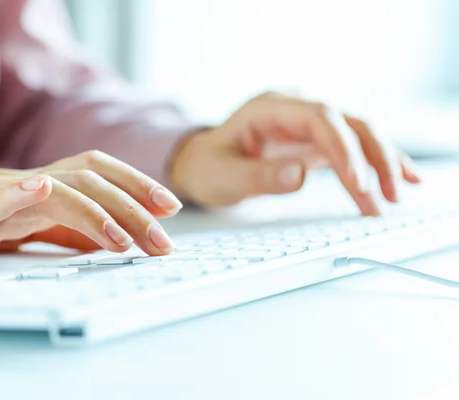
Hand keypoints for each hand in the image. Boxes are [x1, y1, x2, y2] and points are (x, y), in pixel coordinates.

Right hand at [0, 151, 181, 261]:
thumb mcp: (23, 227)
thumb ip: (63, 230)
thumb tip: (108, 239)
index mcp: (40, 187)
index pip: (98, 174)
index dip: (137, 184)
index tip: (171, 207)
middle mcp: (25, 184)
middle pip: (88, 179)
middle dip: (133, 205)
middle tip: (164, 238)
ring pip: (53, 190)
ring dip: (94, 212)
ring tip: (124, 239)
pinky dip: (18, 194)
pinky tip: (42, 189)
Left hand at [170, 92, 420, 214]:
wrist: (202, 164)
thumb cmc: (208, 168)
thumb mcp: (223, 177)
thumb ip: (259, 177)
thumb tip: (300, 175)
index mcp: (269, 108)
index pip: (319, 118)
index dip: (343, 148)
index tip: (357, 184)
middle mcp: (294, 109)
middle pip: (348, 122)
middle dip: (373, 157)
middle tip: (386, 197)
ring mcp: (307, 124)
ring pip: (359, 133)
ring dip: (381, 163)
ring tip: (395, 197)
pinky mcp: (315, 142)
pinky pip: (354, 147)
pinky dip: (377, 163)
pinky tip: (402, 178)